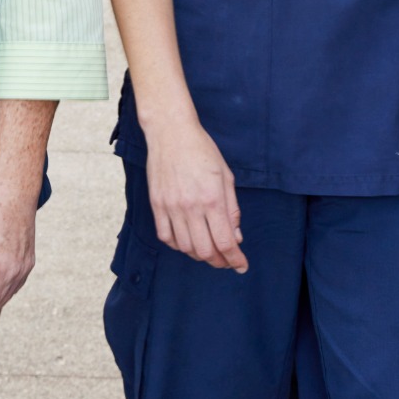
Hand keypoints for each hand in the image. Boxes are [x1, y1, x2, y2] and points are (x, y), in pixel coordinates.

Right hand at [144, 117, 245, 271]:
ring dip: (199, 255)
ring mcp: (171, 207)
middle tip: (226, 261)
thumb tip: (236, 237)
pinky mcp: (156, 204)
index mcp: (212, 199)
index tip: (241, 266)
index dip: (235, 259)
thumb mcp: (226, 177)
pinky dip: (178, 245)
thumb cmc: (202, 151)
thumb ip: (232, 210)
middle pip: (205, 251)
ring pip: (185, 247)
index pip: (225, 242)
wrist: (171, 132)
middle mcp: (191, 206)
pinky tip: (187, 241)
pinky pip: (165, 236)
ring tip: (208, 251)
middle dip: (219, 261)